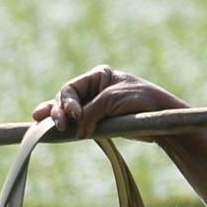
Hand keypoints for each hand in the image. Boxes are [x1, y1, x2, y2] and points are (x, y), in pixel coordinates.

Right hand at [34, 65, 187, 138]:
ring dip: (57, 119)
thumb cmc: (141, 101)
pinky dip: (67, 127)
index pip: (71, 89)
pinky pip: (78, 124)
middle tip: (59, 126)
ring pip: (68, 113)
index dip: (67, 103)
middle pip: (66, 100)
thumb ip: (91, 112)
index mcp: (98, 76)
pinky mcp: (99, 122)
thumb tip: (76, 130)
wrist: (161, 119)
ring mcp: (95, 106)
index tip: (75, 116)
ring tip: (44, 127)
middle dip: (59, 112)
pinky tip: (50, 127)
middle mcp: (93, 89)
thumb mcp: (113, 101)